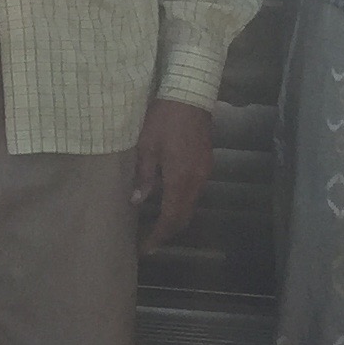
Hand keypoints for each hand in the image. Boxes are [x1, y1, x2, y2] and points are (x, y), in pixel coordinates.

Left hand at [129, 98, 214, 252]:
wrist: (190, 96)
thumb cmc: (163, 119)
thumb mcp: (146, 147)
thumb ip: (144, 176)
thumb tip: (137, 201)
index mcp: (180, 179)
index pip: (170, 217)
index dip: (158, 235)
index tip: (145, 248)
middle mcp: (196, 181)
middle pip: (184, 216)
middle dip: (167, 232)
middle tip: (149, 242)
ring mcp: (204, 172)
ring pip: (191, 205)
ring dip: (175, 218)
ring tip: (156, 225)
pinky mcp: (206, 164)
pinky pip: (194, 192)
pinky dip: (181, 203)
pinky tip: (167, 201)